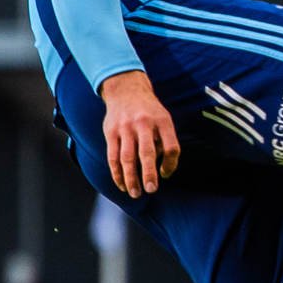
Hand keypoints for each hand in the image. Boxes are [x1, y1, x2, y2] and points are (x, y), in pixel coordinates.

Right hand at [99, 70, 179, 198]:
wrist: (126, 90)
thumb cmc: (150, 112)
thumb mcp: (164, 119)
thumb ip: (165, 142)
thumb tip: (163, 171)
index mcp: (163, 121)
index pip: (171, 147)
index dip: (170, 164)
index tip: (165, 174)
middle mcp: (144, 124)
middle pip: (147, 153)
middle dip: (149, 174)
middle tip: (151, 190)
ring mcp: (125, 128)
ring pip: (127, 157)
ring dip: (131, 178)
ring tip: (136, 193)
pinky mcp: (110, 132)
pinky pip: (113, 156)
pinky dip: (117, 173)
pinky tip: (122, 184)